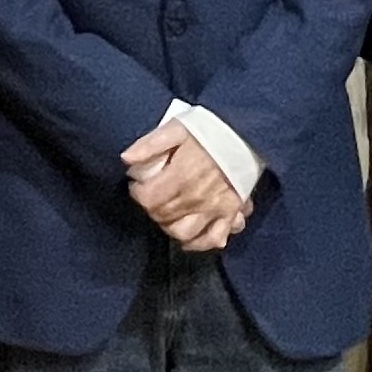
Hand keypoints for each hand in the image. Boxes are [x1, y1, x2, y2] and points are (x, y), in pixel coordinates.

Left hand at [121, 120, 245, 251]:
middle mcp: (196, 197)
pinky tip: (188, 240)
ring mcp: (214, 208)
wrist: (246, 133)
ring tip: (167, 215)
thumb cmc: (210, 130)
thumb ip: (150, 144)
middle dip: (151, 208)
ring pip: (183, 233)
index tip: (138, 184)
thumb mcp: (177, 128)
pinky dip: (199, 243)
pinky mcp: (230, 212)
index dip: (137, 193)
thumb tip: (125, 159)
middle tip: (152, 196)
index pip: (148, 199)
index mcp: (181, 176)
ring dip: (170, 228)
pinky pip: (213, 238)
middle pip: (162, 216)